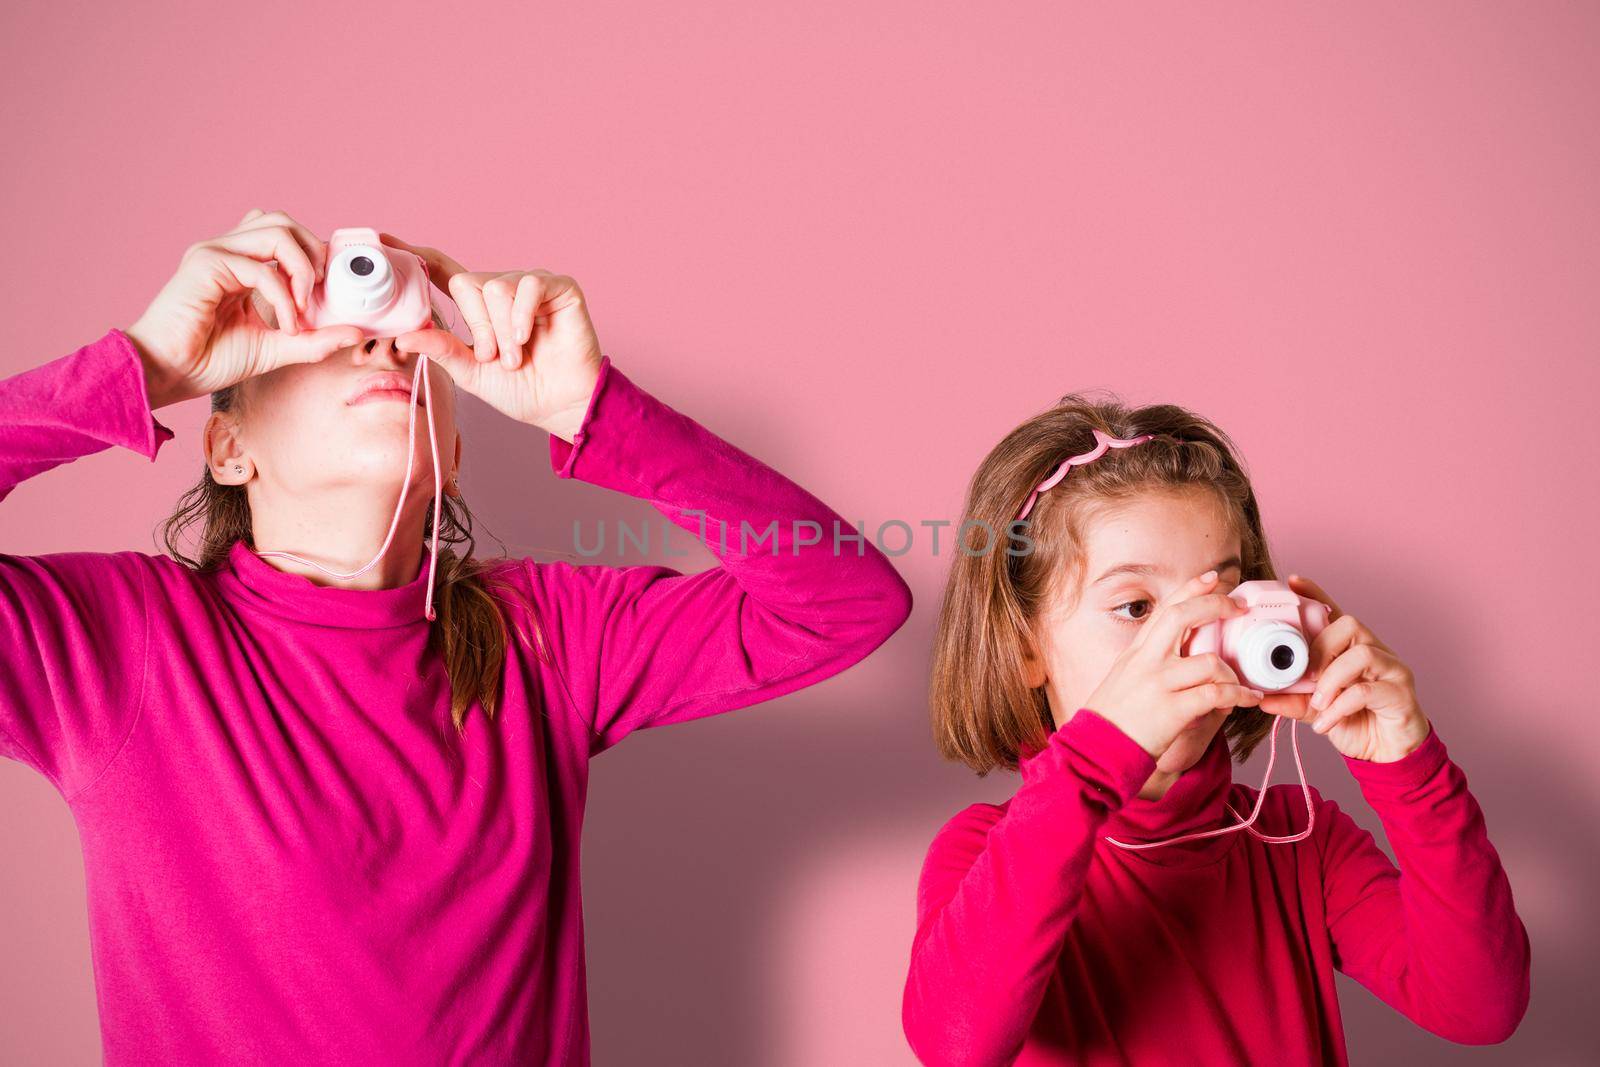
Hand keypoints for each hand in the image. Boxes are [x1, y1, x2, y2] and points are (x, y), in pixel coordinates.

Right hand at [126, 209, 364, 407]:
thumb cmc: (209, 359)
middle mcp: (228, 251)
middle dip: (314, 252)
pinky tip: (285, 324)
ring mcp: (215, 252)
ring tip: (304, 308)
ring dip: (302, 269)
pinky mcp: (205, 264)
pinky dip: (283, 297)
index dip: (315, 256)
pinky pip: (261, 269)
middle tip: (322, 292)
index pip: (286, 236)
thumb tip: (356, 332)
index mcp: (241, 264)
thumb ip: (314, 339)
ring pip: (277, 231)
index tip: (329, 293)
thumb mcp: (276, 348)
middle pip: (284, 221)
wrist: (166, 373)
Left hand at [382, 234, 603, 441]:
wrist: (562, 405)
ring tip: (516, 356)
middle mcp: (503, 289)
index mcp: (478, 306)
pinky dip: (523, 315)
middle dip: (478, 326)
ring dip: (503, 331)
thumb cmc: (521, 390)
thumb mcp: (471, 373)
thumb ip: (441, 350)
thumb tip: (403, 337)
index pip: (441, 270)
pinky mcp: (559, 288)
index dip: (415, 256)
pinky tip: (528, 337)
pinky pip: (528, 285)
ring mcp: (531, 285)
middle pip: (468, 283)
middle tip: (495, 355)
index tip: (385, 241)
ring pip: (496, 287)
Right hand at [1083, 570, 1264, 759]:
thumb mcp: (1124, 679)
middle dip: (1216, 605)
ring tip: (1240, 684)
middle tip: (1238, 608)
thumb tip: (1176, 655)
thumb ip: (1147, 663)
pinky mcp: (1172, 710)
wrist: (1096, 750)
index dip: (1191, 589)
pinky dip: (1238, 696)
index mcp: (1136, 653)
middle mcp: (1146, 661)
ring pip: (1210, 661)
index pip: (1166, 610)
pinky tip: (1247, 700)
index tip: (1213, 578)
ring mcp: (1159, 684)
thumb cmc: (1112, 720)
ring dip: (1232, 673)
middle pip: (1183, 616)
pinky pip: (1216, 695)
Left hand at [1257, 575, 1431, 762]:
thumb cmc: (1355, 724)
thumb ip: (1292, 700)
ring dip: (1331, 678)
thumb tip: (1260, 698)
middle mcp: (1376, 652)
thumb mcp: (1316, 711)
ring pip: (1362, 653)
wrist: (1387, 756)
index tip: (1293, 582)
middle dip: (1321, 648)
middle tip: (1306, 677)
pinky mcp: (1401, 693)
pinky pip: (1368, 690)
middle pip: (1350, 624)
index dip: (1316, 595)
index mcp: (1352, 649)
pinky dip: (1340, 706)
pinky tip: (1325, 723)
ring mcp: (1393, 670)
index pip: (1335, 614)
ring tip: (1317, 703)